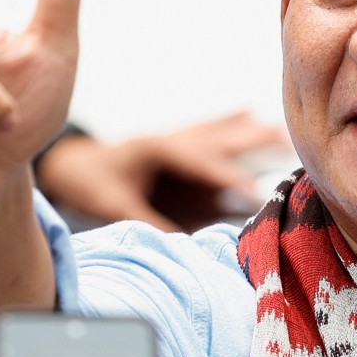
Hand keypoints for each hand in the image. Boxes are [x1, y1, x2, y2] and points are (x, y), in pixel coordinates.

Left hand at [36, 112, 290, 230]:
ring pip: (220, 134)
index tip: (258, 193)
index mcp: (159, 149)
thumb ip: (148, 222)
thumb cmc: (89, 183)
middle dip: (254, 141)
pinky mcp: (174, 150)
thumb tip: (181, 245)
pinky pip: (209, 135)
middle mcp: (172, 140)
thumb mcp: (114, 206)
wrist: (66, 165)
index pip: (204, 164)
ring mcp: (175, 142)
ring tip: (281, 125)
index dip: (231, 179)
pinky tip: (249, 112)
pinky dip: (231, 122)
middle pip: (221, 140)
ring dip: (250, 130)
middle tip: (289, 139)